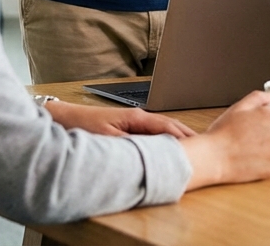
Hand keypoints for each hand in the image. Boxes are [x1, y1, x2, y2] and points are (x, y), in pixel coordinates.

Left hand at [48, 102, 194, 138]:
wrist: (66, 118)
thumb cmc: (84, 127)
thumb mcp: (108, 139)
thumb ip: (131, 145)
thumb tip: (151, 153)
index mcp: (137, 117)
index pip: (168, 127)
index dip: (184, 137)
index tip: (199, 146)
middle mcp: (138, 117)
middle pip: (169, 127)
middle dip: (186, 136)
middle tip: (204, 148)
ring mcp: (134, 121)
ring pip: (162, 130)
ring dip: (177, 138)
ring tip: (192, 148)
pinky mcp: (128, 127)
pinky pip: (153, 133)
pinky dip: (165, 140)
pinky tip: (168, 148)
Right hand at [181, 90, 269, 189]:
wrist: (213, 157)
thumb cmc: (223, 132)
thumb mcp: (239, 107)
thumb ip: (259, 98)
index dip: (266, 119)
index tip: (255, 125)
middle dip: (269, 133)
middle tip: (249, 137)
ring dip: (267, 149)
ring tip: (248, 149)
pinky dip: (264, 162)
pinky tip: (250, 159)